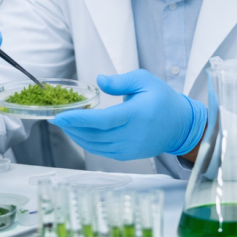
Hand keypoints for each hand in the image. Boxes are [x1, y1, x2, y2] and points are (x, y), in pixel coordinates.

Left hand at [51, 70, 206, 160]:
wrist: (181, 126)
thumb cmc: (163, 99)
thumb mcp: (145, 80)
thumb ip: (120, 81)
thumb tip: (99, 81)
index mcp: (135, 115)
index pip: (103, 121)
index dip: (79, 120)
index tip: (61, 116)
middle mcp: (132, 135)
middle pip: (95, 136)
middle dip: (72, 128)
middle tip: (55, 117)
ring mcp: (130, 149)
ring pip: (96, 146)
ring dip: (77, 136)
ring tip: (64, 124)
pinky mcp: (128, 155)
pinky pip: (103, 151)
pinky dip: (88, 143)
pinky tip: (79, 133)